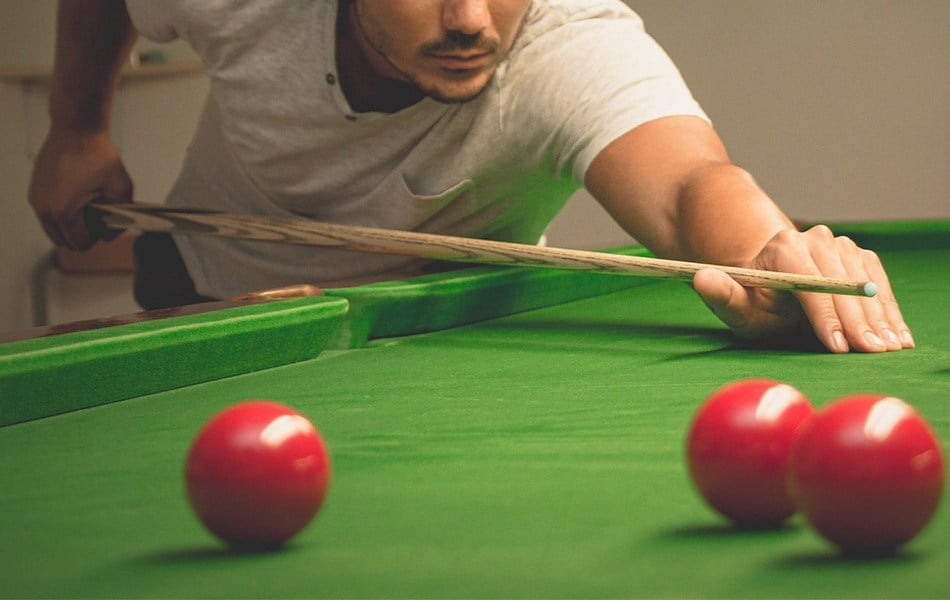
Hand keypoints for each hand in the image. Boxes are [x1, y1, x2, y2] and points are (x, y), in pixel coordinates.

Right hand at [28, 130, 132, 249]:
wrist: (76, 128)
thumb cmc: (99, 155)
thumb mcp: (121, 187)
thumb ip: (122, 216)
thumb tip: (111, 236)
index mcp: (63, 213)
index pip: (80, 243)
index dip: (98, 235)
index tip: (106, 217)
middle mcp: (44, 210)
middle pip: (64, 241)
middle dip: (83, 234)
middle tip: (98, 214)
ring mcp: (36, 200)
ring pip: (54, 230)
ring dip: (71, 226)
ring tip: (88, 205)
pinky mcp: (34, 191)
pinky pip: (48, 215)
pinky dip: (62, 214)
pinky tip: (77, 196)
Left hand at [691, 225, 912, 352]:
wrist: (774, 287)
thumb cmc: (754, 303)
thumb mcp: (736, 307)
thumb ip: (721, 295)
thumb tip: (701, 277)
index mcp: (783, 247)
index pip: (809, 282)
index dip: (825, 316)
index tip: (837, 346)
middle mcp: (814, 238)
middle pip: (841, 282)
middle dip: (857, 320)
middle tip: (872, 352)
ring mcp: (840, 245)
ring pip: (865, 282)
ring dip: (880, 316)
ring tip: (890, 348)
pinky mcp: (859, 256)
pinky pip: (879, 282)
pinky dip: (889, 308)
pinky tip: (898, 335)